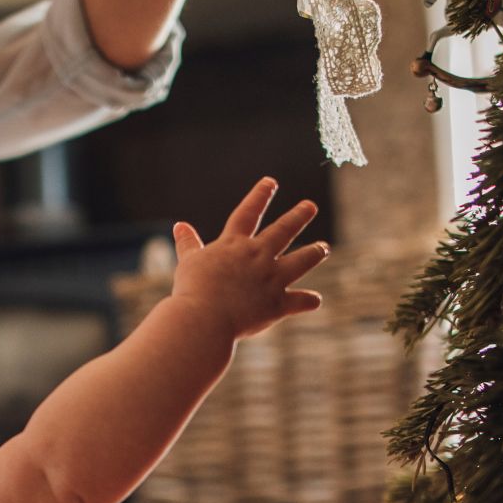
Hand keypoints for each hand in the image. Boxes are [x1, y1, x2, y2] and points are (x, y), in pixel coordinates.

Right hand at [170, 177, 327, 341]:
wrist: (204, 319)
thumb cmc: (192, 291)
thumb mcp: (188, 263)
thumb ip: (188, 244)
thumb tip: (179, 226)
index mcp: (234, 245)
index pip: (248, 213)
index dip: (259, 196)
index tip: (270, 183)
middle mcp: (258, 256)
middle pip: (283, 231)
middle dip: (298, 216)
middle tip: (309, 207)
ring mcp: (271, 279)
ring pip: (301, 260)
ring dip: (314, 253)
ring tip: (323, 248)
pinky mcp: (278, 304)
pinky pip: (298, 301)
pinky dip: (307, 301)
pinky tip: (314, 301)